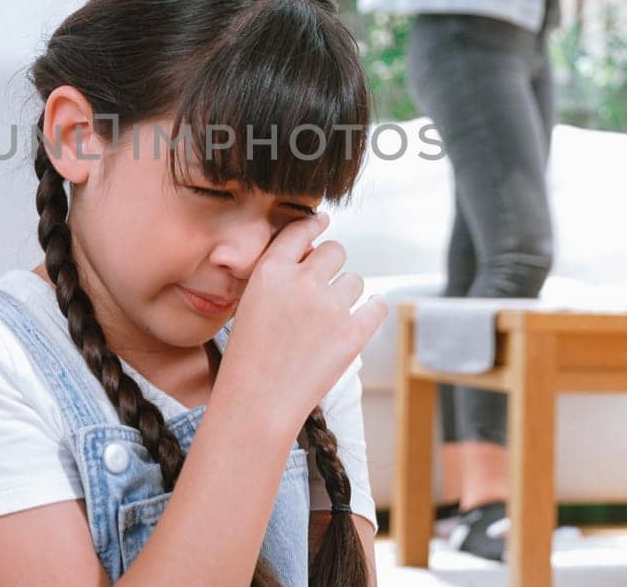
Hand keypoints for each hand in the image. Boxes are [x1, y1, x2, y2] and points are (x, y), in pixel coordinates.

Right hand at [216, 212, 386, 435]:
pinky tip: (356, 322)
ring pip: (355, 281)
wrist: (257, 403)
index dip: (313, 226)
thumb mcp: (250, 304)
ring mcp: (330, 307)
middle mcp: (302, 282)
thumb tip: (314, 255)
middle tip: (322, 290)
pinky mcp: (353, 333)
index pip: (300, 230)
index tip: (322, 223)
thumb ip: (280, 275)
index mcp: (271, 271)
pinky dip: (370, 312)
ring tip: (326, 322)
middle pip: (335, 251)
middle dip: (331, 266)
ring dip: (346, 295)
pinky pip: (377, 305)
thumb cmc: (249, 357)